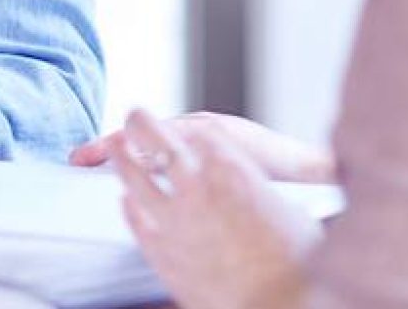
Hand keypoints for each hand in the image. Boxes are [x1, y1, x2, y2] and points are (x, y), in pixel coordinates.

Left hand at [108, 109, 320, 308]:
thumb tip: (262, 195)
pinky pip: (136, 220)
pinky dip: (129, 206)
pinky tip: (125, 200)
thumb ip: (261, 193)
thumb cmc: (293, 262)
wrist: (277, 303)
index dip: (190, 132)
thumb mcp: (289, 210)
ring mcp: (174, 219)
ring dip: (122, 157)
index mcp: (232, 169)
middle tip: (135, 116)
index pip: (201, 134)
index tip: (184, 129)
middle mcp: (197, 187)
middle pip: (159, 141)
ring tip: (113, 145)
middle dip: (144, 125)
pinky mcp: (161, 251)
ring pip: (135, 177)